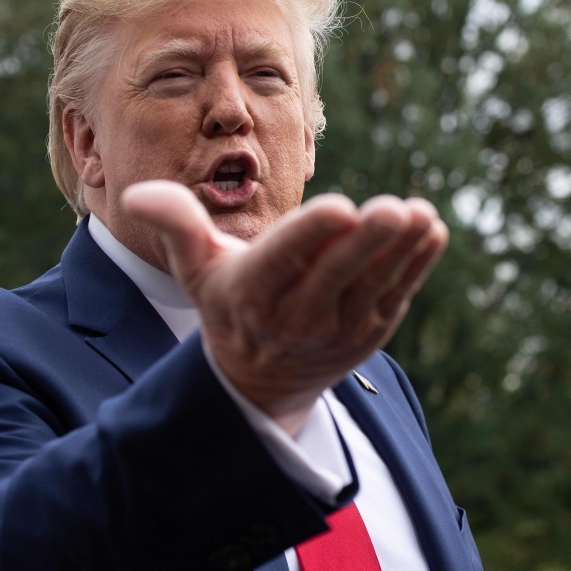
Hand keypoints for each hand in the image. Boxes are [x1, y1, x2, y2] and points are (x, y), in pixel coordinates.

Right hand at [122, 181, 447, 434]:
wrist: (259, 378)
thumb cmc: (227, 304)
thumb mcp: (195, 269)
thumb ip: (176, 225)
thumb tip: (137, 192)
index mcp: (251, 294)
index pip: (282, 261)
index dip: (310, 235)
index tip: (340, 206)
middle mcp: (295, 317)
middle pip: (336, 275)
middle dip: (367, 243)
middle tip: (393, 209)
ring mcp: (338, 330)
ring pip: (373, 285)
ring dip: (401, 251)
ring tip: (422, 215)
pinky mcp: (369, 333)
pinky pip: (396, 295)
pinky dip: (417, 266)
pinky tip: (433, 231)